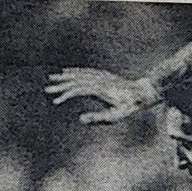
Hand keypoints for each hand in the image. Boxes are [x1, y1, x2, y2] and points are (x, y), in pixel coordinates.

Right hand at [44, 68, 158, 124]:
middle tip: (47, 89)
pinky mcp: (104, 75)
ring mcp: (102, 76)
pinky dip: (76, 71)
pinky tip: (70, 72)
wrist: (144, 93)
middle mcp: (99, 80)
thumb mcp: (115, 116)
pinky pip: (87, 72)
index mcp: (100, 89)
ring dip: (66, 76)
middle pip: (76, 81)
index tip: (55, 101)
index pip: (78, 90)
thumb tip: (80, 119)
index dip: (65, 95)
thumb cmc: (131, 107)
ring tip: (53, 78)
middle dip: (61, 85)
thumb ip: (97, 117)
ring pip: (80, 74)